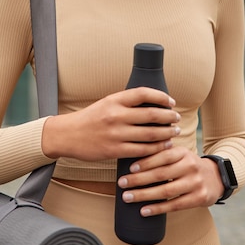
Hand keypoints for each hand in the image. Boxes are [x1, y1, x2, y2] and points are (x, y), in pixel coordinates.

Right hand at [42, 87, 179, 160]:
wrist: (68, 135)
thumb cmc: (90, 118)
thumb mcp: (107, 103)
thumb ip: (126, 103)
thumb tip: (153, 103)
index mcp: (114, 100)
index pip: (143, 94)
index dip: (161, 97)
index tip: (171, 102)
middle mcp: (116, 115)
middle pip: (151, 115)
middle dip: (169, 117)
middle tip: (176, 118)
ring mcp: (115, 133)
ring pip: (150, 134)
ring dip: (166, 134)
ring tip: (174, 132)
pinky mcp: (114, 150)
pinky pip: (142, 150)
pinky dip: (156, 148)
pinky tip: (163, 146)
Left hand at [117, 146, 224, 215]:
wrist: (216, 177)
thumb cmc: (188, 165)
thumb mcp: (180, 154)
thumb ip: (162, 152)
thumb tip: (133, 152)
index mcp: (183, 152)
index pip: (162, 156)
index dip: (145, 162)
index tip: (129, 168)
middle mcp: (190, 166)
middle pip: (161, 174)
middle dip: (139, 179)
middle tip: (121, 183)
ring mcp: (195, 183)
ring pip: (165, 191)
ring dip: (144, 195)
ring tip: (127, 197)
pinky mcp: (199, 198)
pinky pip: (174, 205)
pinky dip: (157, 208)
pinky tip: (144, 210)